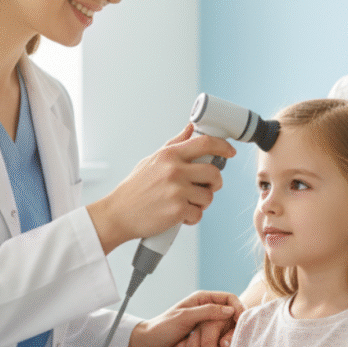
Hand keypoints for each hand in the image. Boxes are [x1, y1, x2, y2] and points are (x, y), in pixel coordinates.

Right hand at [88, 125, 235, 253]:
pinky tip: (179, 216)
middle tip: (207, 187)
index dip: (223, 146)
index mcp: (169, 155)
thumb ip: (174, 145)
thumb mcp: (152, 160)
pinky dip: (192, 218)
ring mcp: (177, 191)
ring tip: (186, 204)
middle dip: (215, 182)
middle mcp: (174, 170)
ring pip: (209, 196)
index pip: (205, 143)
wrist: (117, 214)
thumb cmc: (134, 188)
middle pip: (213, 172)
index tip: (230, 152)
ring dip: (202, 203)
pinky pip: (199, 214)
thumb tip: (190, 128)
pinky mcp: (178, 211)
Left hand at [128, 290, 243, 346]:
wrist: (148, 344)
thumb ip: (207, 312)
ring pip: (221, 334)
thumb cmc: (162, 327)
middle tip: (230, 342)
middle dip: (229, 332)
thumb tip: (229, 310)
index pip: (228, 298)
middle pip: (227, 318)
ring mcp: (204, 326)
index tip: (242, 320)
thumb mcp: (185, 317)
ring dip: (219, 346)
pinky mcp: (201, 340)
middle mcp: (205, 311)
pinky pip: (213, 346)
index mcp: (202, 299)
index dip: (239, 307)